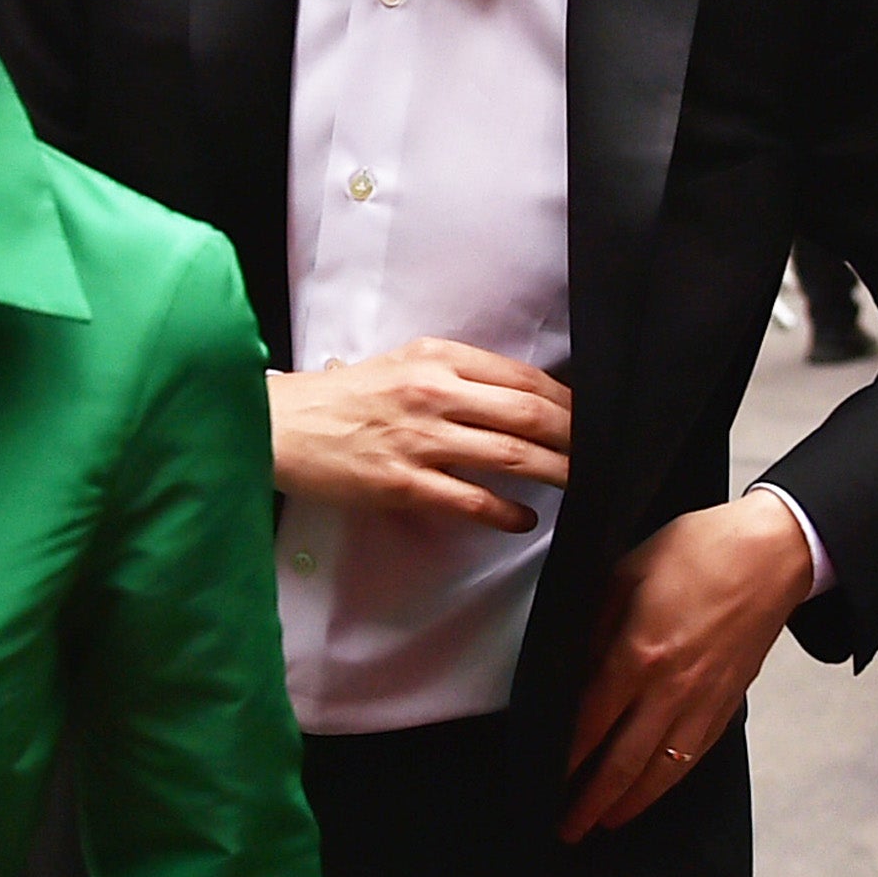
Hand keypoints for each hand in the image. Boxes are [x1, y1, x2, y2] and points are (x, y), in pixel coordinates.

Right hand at [268, 341, 569, 531]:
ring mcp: (419, 439)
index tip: (589, 417)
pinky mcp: (402, 482)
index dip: (567, 401)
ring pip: (510, 455)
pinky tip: (523, 519)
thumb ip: (455, 375)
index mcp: (436, 357)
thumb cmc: (341, 397)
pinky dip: (507, 513)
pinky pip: (471, 500)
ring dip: (555, 473)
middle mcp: (433, 392)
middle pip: (529, 414)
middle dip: (574, 437)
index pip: (522, 377)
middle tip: (598, 454)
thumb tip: (516, 399)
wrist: (278, 425)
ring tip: (579, 485)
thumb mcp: (402, 364)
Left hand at [560, 493, 814, 841]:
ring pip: (662, 771)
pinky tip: (652, 791)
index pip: (590, 724)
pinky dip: (669, 782)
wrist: (770, 554)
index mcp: (639, 654)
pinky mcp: (729, 704)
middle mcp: (671, 689)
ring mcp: (704, 702)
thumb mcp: (625, 572)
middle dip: (591, 801)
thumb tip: (569, 666)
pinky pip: (693, 757)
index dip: (565, 760)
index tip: (544, 781)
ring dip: (629, 803)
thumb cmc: (698, 552)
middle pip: (624, 762)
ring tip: (604, 823)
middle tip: (566, 828)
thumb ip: (593, 625)